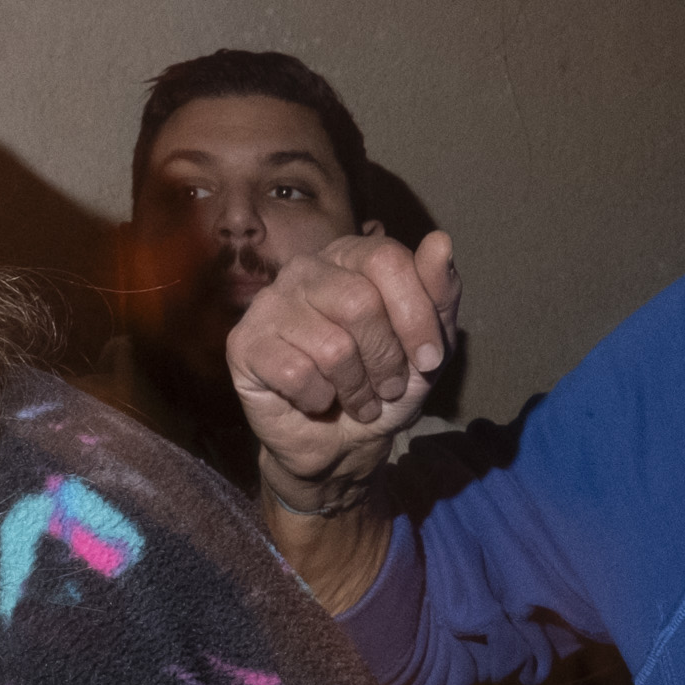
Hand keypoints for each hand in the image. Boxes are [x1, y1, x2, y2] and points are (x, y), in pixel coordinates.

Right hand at [226, 231, 464, 493]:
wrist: (342, 443)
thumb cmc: (385, 384)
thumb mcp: (429, 345)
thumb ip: (439, 292)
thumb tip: (440, 240)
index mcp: (350, 255)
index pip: (387, 260)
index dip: (417, 317)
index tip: (429, 360)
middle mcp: (305, 268)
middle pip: (360, 302)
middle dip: (386, 359)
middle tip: (386, 387)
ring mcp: (269, 303)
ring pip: (332, 346)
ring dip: (356, 388)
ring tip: (355, 398)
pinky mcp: (244, 343)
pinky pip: (297, 373)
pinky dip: (318, 400)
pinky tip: (314, 400)